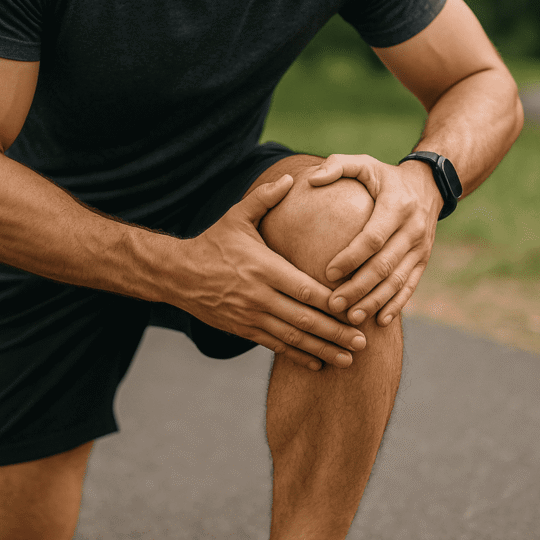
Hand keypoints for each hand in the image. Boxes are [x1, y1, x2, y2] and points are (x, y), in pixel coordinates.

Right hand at [175, 175, 367, 370]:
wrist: (177, 274)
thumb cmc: (213, 242)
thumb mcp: (236, 216)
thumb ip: (265, 198)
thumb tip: (291, 177)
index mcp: (264, 268)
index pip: (304, 290)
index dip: (332, 304)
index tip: (356, 310)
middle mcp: (259, 296)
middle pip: (304, 319)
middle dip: (335, 333)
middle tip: (363, 343)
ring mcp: (250, 316)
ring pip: (292, 338)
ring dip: (322, 350)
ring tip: (348, 361)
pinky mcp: (242, 329)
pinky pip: (274, 346)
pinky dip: (297, 355)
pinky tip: (318, 363)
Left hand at [307, 154, 441, 326]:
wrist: (428, 185)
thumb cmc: (384, 177)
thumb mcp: (364, 163)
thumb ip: (337, 165)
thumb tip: (312, 179)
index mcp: (397, 206)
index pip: (372, 238)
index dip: (351, 258)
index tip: (327, 273)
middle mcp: (413, 229)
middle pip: (384, 265)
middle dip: (358, 288)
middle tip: (333, 304)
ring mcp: (421, 247)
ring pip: (397, 281)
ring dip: (374, 301)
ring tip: (351, 317)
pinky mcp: (424, 260)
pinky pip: (410, 286)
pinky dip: (396, 305)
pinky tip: (380, 321)